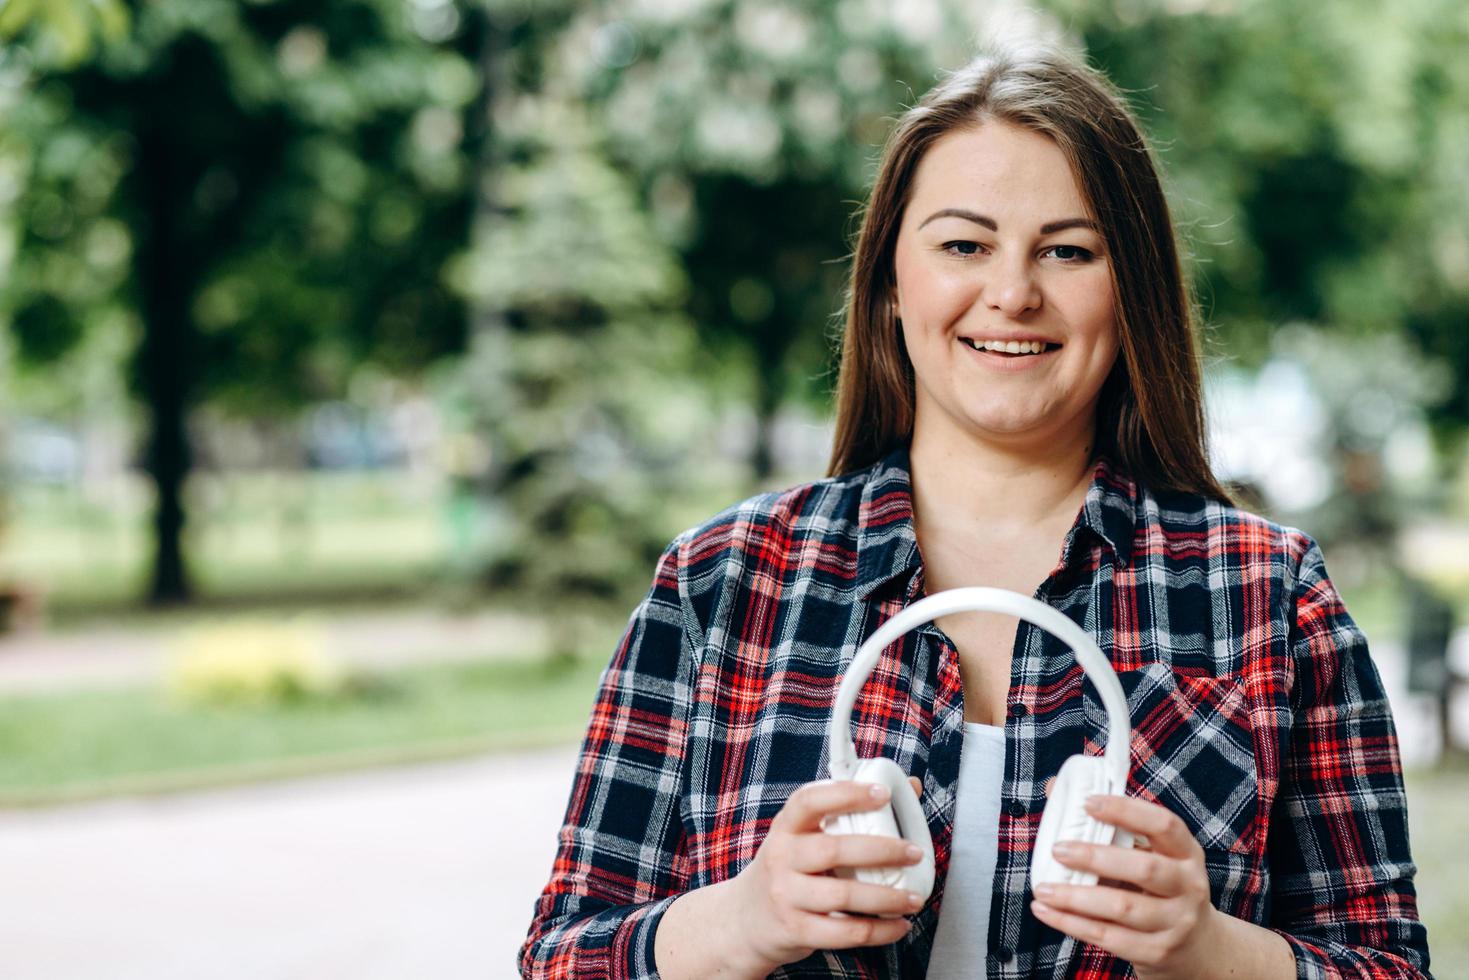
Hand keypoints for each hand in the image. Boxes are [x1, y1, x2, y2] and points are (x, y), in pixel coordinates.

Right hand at [721, 775, 925, 975]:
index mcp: (786, 827)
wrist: (743, 919)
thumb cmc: (788, 870)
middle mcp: (781, 857)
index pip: (811, 801)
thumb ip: (848, 813)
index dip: (846, 794)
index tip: (882, 793)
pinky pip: (845, 932)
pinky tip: (898, 925)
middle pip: (834, 850)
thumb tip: (910, 787)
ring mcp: (786, 895)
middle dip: (882, 851)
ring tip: (914, 898)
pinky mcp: (796, 929)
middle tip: (914, 853)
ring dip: (888, 898)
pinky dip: (879, 931)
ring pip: (844, 895)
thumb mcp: (803, 836)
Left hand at [1028, 793, 1221, 979]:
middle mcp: (1189, 886)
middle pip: (1145, 869)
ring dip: (1076, 897)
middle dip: (1096, 858)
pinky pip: (1109, 937)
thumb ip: (1112, 825)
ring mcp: (1176, 922)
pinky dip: (1073, 924)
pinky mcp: (1157, 952)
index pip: (1164, 824)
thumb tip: (1056, 789)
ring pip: (1123, 907)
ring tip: (1043, 888)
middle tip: (1058, 850)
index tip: (1087, 803)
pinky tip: (1046, 912)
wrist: (1198, 948)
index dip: (1127, 810)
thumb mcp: (1152, 854)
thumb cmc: (1160, 888)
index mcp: (1186, 853)